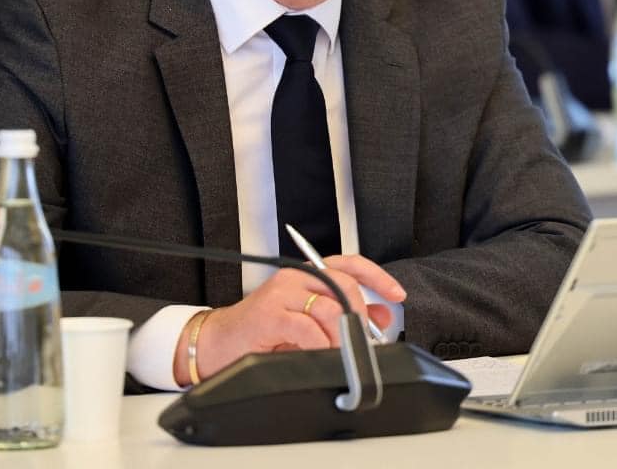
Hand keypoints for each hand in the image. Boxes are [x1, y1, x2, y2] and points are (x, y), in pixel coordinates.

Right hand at [174, 254, 404, 383]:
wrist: (219, 342)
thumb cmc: (263, 332)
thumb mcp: (310, 321)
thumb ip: (345, 315)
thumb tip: (383, 316)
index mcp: (306, 274)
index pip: (350, 264)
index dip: (378, 277)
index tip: (397, 295)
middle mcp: (294, 277)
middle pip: (344, 285)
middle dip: (360, 315)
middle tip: (363, 339)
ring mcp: (281, 294)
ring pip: (330, 307)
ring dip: (342, 336)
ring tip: (340, 352)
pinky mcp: (269, 315)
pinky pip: (307, 328)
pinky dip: (321, 344)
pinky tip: (319, 353)